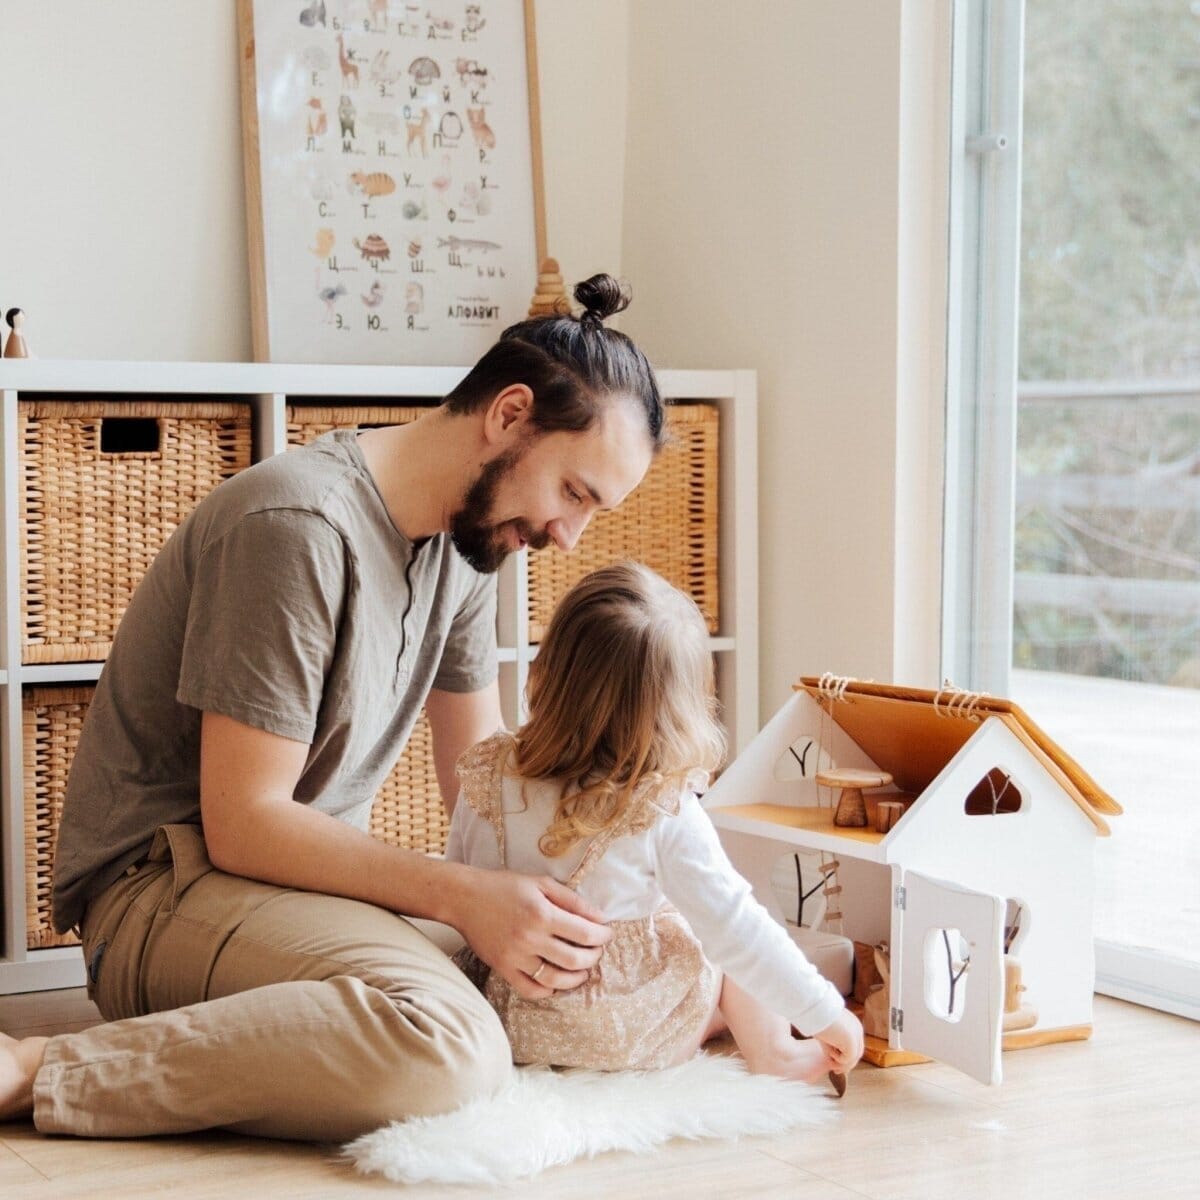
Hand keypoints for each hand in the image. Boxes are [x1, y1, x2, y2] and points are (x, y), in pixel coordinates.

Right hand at [451, 867, 611, 999]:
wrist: (464, 898)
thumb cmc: (504, 886)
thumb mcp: (541, 883)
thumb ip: (572, 900)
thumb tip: (600, 917)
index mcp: (542, 913)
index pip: (584, 933)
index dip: (602, 936)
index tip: (607, 934)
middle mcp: (530, 938)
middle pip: (574, 959)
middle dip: (593, 957)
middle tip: (597, 951)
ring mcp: (516, 957)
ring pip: (556, 979)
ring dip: (576, 978)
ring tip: (582, 970)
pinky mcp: (503, 969)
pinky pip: (531, 989)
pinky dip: (548, 989)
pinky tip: (556, 981)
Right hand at [813, 1009, 863, 1071]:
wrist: (814, 1008)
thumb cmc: (815, 1018)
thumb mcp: (827, 1034)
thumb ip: (833, 1046)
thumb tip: (834, 1062)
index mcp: (853, 1025)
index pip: (854, 1046)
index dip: (846, 1058)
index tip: (836, 1065)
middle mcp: (857, 1029)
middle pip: (857, 1054)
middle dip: (846, 1065)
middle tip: (835, 1071)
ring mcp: (856, 1035)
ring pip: (853, 1058)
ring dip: (841, 1063)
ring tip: (829, 1060)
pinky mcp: (852, 1041)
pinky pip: (847, 1058)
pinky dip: (838, 1059)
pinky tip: (830, 1051)